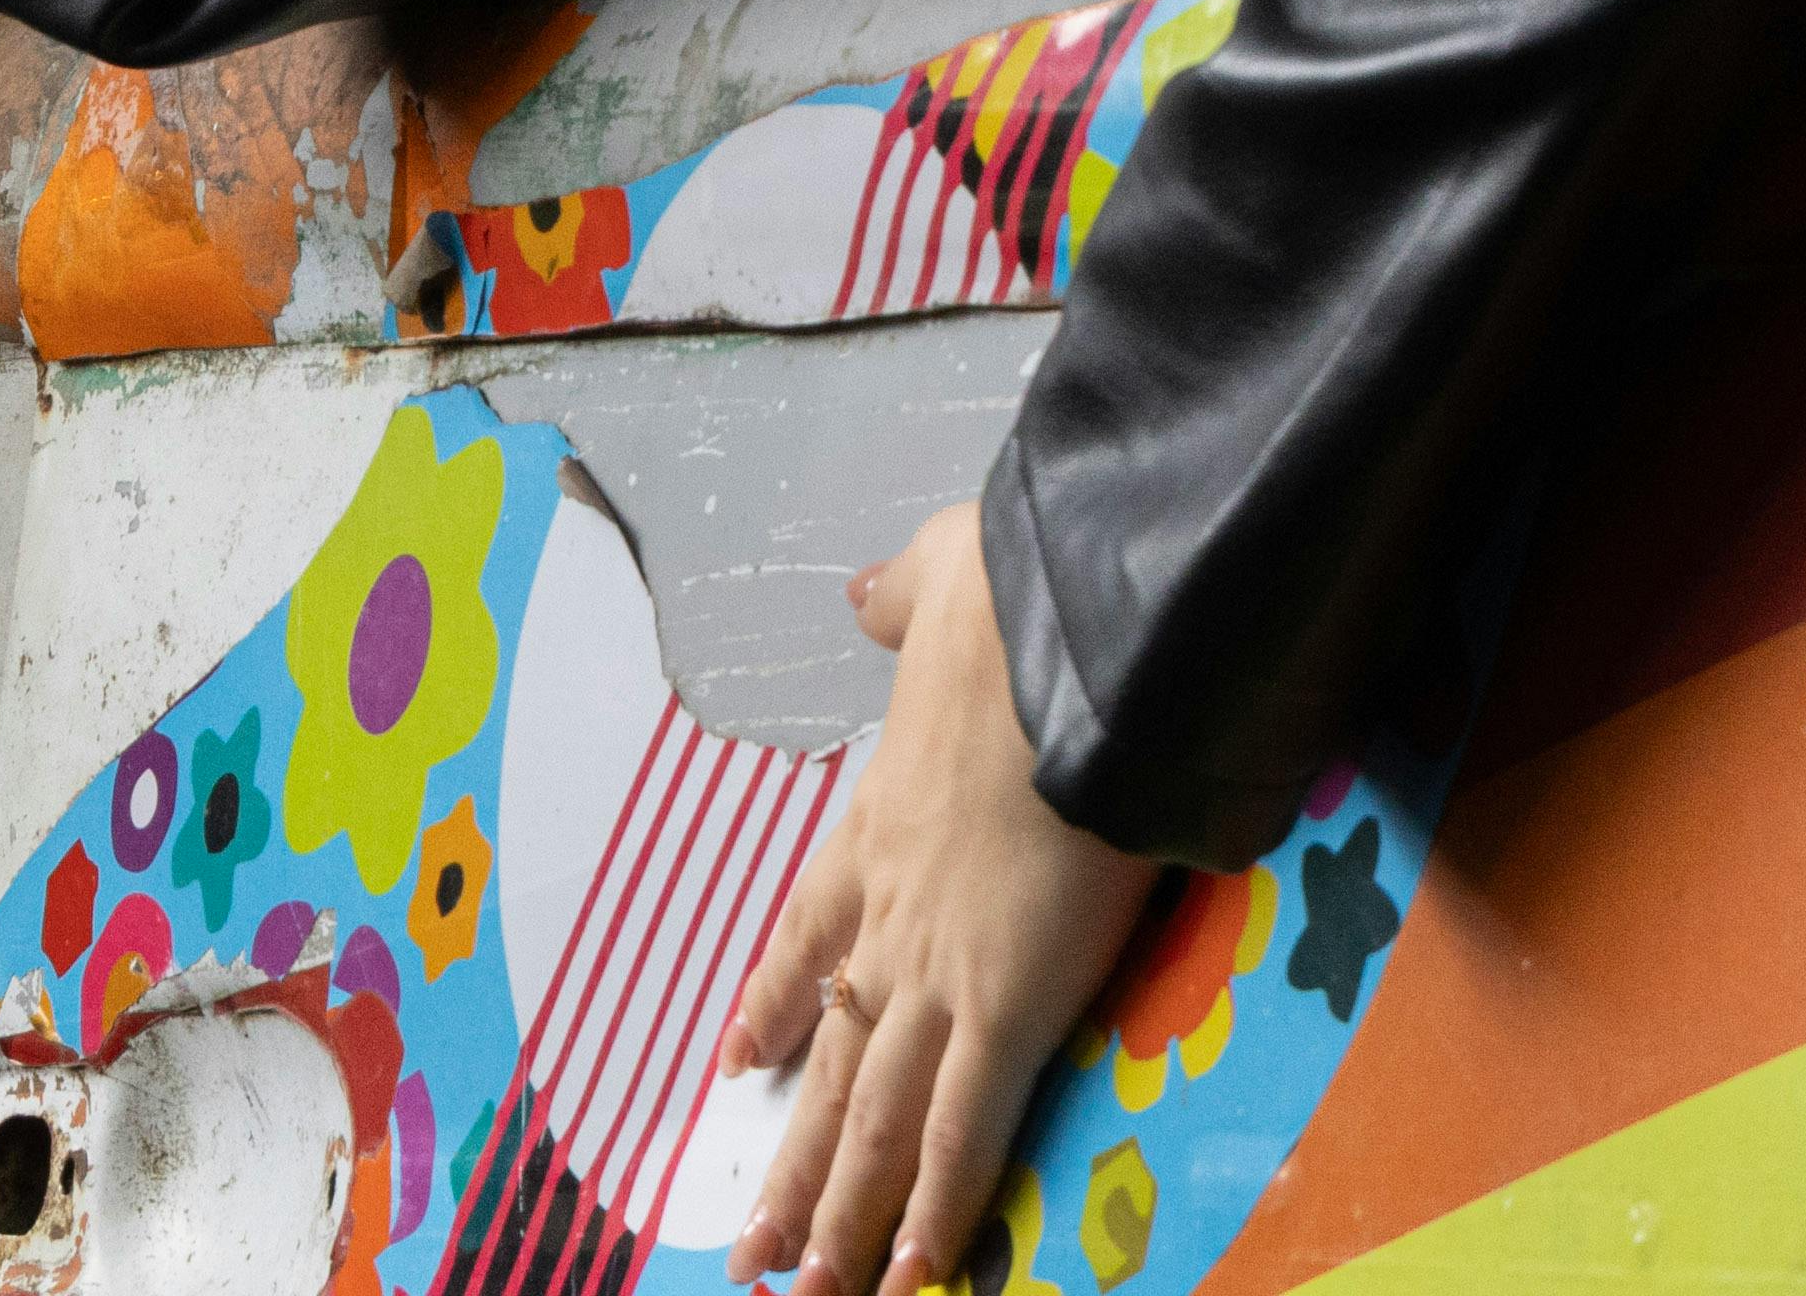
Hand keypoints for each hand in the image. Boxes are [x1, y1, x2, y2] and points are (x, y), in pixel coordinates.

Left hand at [717, 505, 1161, 1295]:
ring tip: (796, 1289)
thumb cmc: (1021, 603)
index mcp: (882, 819)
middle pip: (832, 1060)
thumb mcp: (939, 580)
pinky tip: (915, 1275)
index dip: (779, 999)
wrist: (1064, 633)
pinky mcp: (1005, 1000)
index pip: (814, 931)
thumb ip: (900, 598)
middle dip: (794, 1162)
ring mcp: (940, 963)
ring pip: (875, 1118)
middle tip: (751, 1244)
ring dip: (839, 1214)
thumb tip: (868, 591)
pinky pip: (963, 1129)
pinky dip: (937, 1208)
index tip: (741, 1054)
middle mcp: (894, 907)